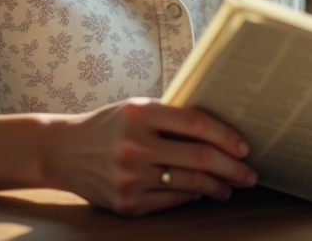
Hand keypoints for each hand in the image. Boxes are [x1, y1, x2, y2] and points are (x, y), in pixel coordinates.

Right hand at [44, 97, 256, 215]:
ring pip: (190, 184)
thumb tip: (220, 133)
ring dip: (217, 188)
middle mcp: (135, 145)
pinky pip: (172, 201)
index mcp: (140, 113)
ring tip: (229, 187)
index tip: (244, 146)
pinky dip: (192, 197)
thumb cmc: (108, 126)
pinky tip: (201, 193)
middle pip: (199, 158)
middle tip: (249, 174)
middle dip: (232, 169)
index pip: (196, 124)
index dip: (226, 136)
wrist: (62, 151)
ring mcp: (130, 177)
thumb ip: (170, 117)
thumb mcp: (134, 109)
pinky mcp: (126, 202)